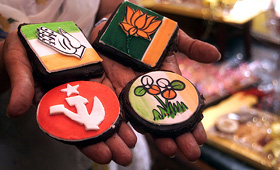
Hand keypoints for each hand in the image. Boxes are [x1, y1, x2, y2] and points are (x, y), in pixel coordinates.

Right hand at [3, 30, 136, 165]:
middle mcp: (74, 100)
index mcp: (56, 103)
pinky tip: (134, 117)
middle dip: (109, 141)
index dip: (86, 143)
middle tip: (124, 157)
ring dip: (119, 128)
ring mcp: (87, 89)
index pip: (71, 129)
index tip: (102, 155)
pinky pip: (110, 92)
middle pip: (92, 124)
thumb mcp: (19, 66)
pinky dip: (121, 105)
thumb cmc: (23, 52)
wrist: (37, 38)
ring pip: (104, 111)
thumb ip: (22, 86)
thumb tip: (15, 110)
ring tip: (132, 142)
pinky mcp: (97, 78)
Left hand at [91, 27, 220, 160]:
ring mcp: (130, 97)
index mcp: (165, 85)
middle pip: (164, 120)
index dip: (191, 123)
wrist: (115, 30)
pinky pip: (115, 114)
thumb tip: (216, 54)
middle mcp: (149, 95)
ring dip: (152, 138)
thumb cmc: (145, 35)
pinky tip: (127, 144)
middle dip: (177, 136)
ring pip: (141, 122)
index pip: (181, 108)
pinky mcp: (110, 95)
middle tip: (190, 152)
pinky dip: (120, 130)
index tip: (201, 138)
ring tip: (168, 151)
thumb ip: (190, 47)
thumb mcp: (170, 38)